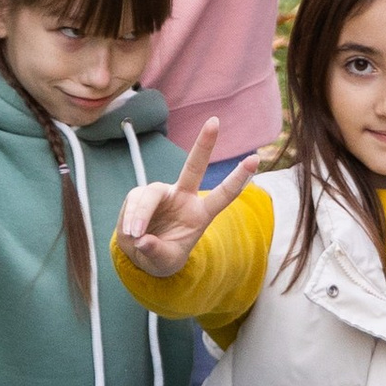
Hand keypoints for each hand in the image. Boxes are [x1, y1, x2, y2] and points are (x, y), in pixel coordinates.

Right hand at [114, 122, 238, 272]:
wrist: (141, 254)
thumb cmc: (162, 257)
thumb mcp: (165, 263)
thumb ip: (157, 252)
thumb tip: (143, 240)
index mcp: (200, 213)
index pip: (223, 195)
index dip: (238, 178)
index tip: (255, 159)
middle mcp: (183, 197)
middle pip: (193, 167)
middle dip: (204, 144)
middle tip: (215, 121)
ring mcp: (162, 193)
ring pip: (150, 194)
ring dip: (141, 215)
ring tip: (135, 236)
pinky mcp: (141, 195)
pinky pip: (134, 202)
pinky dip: (131, 218)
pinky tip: (130, 232)